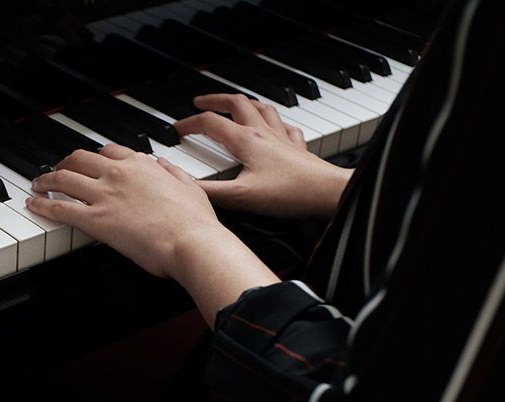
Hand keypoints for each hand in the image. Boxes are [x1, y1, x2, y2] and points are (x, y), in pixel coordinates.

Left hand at [24, 144, 279, 325]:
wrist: (193, 243)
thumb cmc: (196, 222)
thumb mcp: (191, 187)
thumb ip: (173, 173)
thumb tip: (163, 164)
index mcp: (142, 165)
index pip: (109, 151)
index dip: (94, 156)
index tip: (88, 161)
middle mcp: (119, 174)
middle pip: (80, 158)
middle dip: (64, 162)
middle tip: (56, 170)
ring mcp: (105, 195)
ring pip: (64, 178)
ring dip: (46, 179)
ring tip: (37, 184)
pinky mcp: (96, 220)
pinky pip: (60, 207)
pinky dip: (42, 204)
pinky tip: (33, 204)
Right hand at [176, 94, 353, 218]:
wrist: (327, 193)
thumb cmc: (290, 193)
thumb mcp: (242, 197)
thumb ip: (209, 192)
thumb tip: (184, 186)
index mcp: (247, 141)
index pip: (210, 123)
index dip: (189, 123)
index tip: (177, 129)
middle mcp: (264, 133)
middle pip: (236, 103)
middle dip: (215, 100)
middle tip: (201, 102)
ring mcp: (282, 138)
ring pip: (261, 108)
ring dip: (244, 103)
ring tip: (234, 104)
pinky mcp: (298, 148)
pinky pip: (286, 126)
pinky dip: (275, 121)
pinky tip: (276, 126)